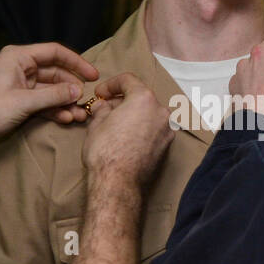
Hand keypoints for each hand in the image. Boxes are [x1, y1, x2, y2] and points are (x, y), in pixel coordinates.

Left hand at [0, 43, 97, 142]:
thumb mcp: (24, 102)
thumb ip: (53, 95)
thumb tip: (77, 90)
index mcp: (17, 57)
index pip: (54, 52)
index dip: (76, 62)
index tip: (92, 74)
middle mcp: (20, 67)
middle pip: (55, 72)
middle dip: (71, 87)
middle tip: (88, 99)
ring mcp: (20, 84)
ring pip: (50, 89)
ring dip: (65, 101)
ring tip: (80, 114)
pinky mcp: (20, 100)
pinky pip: (43, 101)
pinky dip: (54, 109)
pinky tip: (67, 118)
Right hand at [81, 73, 172, 190]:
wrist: (118, 182)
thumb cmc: (106, 151)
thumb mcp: (97, 124)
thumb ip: (102, 109)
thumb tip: (103, 106)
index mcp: (144, 99)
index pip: (128, 80)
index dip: (110, 84)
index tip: (100, 94)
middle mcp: (160, 111)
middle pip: (140, 97)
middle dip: (122, 100)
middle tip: (105, 109)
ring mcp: (166, 130)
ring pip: (148, 113)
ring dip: (133, 114)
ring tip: (115, 124)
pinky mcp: (167, 146)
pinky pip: (153, 129)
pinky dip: (141, 128)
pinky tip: (126, 137)